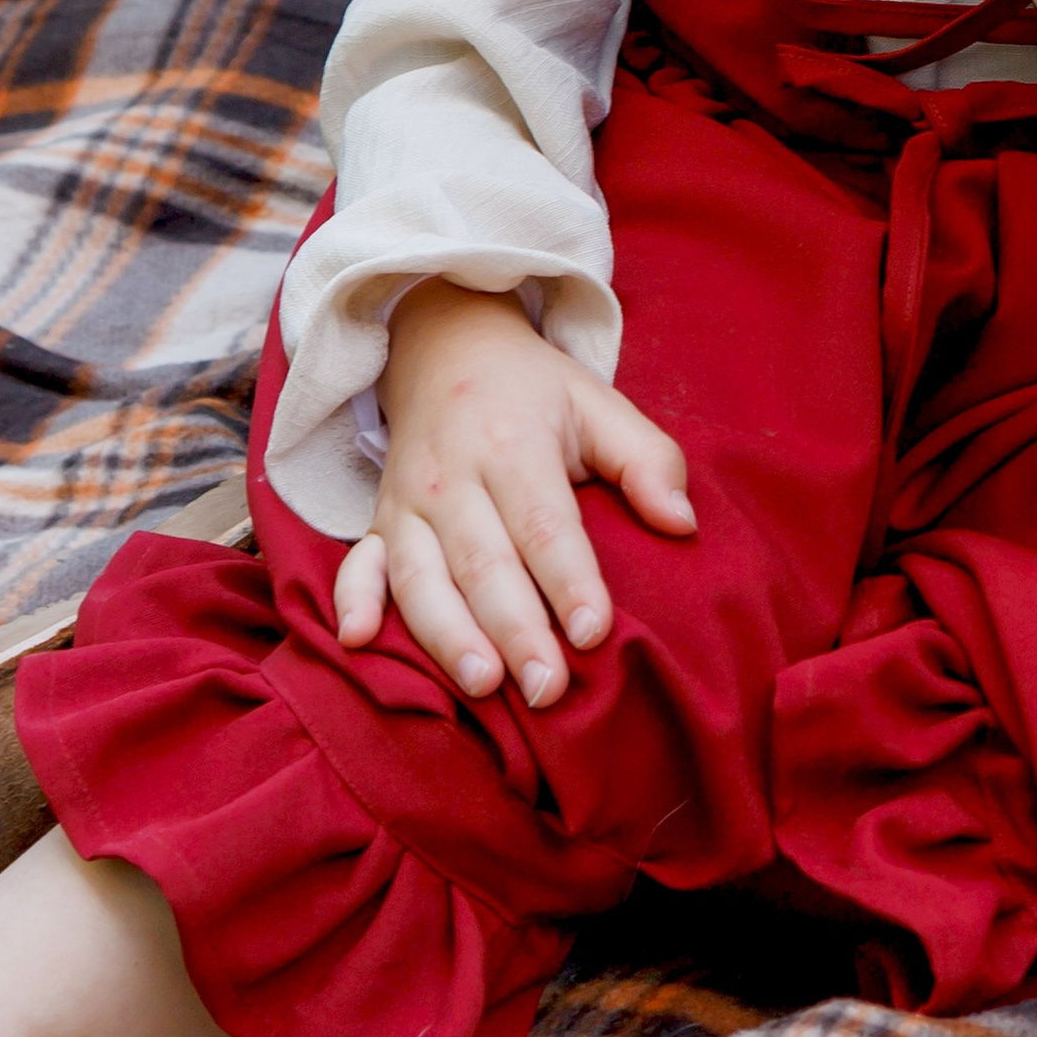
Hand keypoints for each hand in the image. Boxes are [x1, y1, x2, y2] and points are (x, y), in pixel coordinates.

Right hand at [332, 279, 694, 707]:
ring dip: (446, 633)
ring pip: (420, 576)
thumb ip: (646, 459)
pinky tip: (357, 641)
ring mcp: (407, 502)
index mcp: (513, 443)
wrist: (445, 347)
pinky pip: (359, 563)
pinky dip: (353, 600)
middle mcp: (452, 476)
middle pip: (483, 561)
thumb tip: (682, 523)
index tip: (595, 632)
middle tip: (547, 688)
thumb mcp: (597, 403)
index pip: (543, 521)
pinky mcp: (378, 522)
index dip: (569, 579)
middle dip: (514, 629)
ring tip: (482, 684)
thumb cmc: (535, 393)